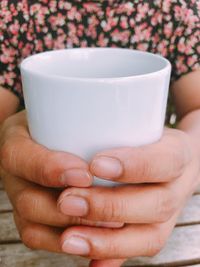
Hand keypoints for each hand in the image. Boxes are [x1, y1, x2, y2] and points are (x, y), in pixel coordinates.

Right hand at [0, 111, 122, 253]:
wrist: (48, 135)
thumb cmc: (62, 123)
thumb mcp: (65, 113)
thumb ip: (84, 119)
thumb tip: (119, 116)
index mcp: (16, 140)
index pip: (18, 155)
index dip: (49, 169)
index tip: (85, 174)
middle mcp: (14, 174)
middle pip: (27, 201)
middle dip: (69, 211)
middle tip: (109, 213)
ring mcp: (21, 198)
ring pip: (33, 227)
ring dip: (72, 232)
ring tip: (110, 229)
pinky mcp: (32, 218)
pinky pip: (40, 238)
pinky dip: (67, 243)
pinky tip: (96, 240)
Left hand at [56, 128, 199, 266]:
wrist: (172, 158)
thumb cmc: (148, 142)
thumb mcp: (143, 130)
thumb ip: (122, 136)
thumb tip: (89, 158)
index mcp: (179, 154)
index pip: (167, 160)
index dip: (134, 166)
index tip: (95, 164)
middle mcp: (180, 187)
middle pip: (158, 204)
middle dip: (111, 207)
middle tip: (68, 202)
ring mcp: (172, 213)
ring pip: (152, 237)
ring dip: (109, 241)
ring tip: (69, 238)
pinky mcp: (159, 231)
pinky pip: (141, 249)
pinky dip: (114, 257)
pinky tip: (91, 264)